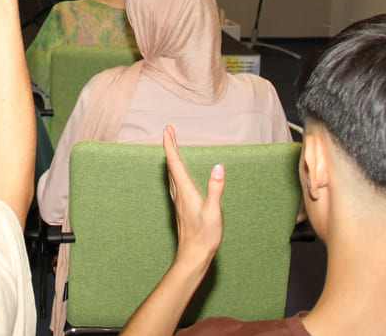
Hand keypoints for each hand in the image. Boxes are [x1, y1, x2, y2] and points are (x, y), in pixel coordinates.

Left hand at [164, 126, 224, 270]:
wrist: (193, 256)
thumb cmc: (204, 237)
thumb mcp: (214, 212)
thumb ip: (215, 189)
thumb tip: (218, 167)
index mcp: (185, 191)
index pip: (175, 163)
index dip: (171, 146)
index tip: (167, 130)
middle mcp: (179, 194)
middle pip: (171, 166)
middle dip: (170, 147)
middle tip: (168, 131)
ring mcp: (179, 201)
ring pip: (171, 174)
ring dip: (171, 158)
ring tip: (172, 147)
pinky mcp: (182, 207)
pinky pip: (174, 183)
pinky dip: (174, 171)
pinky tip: (177, 174)